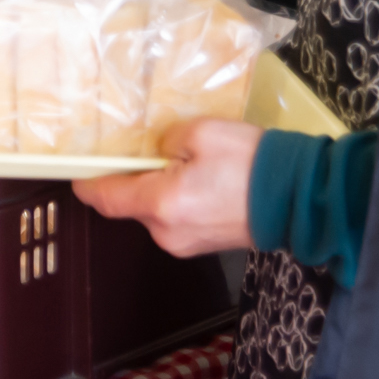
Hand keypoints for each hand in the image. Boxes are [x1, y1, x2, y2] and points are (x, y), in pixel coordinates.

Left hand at [74, 118, 259, 256]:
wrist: (300, 199)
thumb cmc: (252, 165)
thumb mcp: (202, 133)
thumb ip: (166, 140)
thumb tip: (157, 150)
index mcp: (161, 204)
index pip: (106, 199)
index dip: (89, 185)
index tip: (78, 174)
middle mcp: (166, 232)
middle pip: (132, 205)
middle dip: (136, 179)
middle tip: (152, 150)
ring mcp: (185, 244)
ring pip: (156, 212)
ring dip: (161, 189)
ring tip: (188, 162)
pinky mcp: (204, 245)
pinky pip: (178, 219)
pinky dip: (179, 200)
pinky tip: (203, 180)